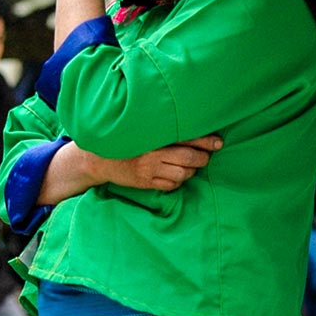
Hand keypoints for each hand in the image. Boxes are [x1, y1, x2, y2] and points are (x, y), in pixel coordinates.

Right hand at [92, 135, 223, 191]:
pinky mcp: (145, 183)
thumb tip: (192, 131)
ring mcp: (148, 170)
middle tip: (207, 156)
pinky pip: (171, 185)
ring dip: (191, 171)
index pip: (185, 137)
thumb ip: (161, 130)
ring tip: (190, 165)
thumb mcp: (140, 132)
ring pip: (183, 174)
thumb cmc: (124, 142)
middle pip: (188, 158)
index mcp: (151, 137)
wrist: (97, 159)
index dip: (205, 140)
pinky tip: (176, 175)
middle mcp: (151, 154)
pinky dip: (178, 181)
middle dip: (203, 158)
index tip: (218, 142)